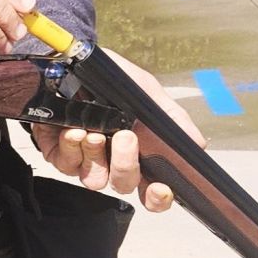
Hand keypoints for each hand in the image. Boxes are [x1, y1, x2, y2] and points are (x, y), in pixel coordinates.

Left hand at [32, 48, 207, 212]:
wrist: (73, 60)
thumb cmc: (111, 79)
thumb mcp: (146, 91)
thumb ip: (172, 118)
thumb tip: (198, 144)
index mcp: (137, 153)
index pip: (151, 190)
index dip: (157, 198)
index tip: (161, 189)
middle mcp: (112, 162)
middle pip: (124, 185)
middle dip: (126, 164)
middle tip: (125, 137)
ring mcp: (85, 160)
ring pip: (94, 180)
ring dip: (96, 156)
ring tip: (95, 131)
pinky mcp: (59, 154)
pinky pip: (66, 165)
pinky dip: (71, 147)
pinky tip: (73, 130)